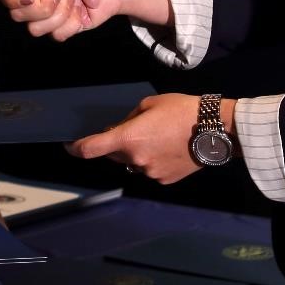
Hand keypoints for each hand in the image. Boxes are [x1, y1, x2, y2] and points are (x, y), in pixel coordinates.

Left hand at [67, 92, 205, 183]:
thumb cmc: (181, 110)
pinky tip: (168, 149)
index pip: (90, 149)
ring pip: (132, 164)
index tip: (70, 145)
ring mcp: (150, 173)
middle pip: (113, 156)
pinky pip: (149, 170)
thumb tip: (117, 129)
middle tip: (133, 131)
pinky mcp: (164, 180)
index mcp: (128, 139)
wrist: (215, 129)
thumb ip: (128, 119)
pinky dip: (152, 161)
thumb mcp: (149, 104)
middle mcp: (135, 160)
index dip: (75, 148)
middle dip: (116, 145)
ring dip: (136, 154)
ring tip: (158, 138)